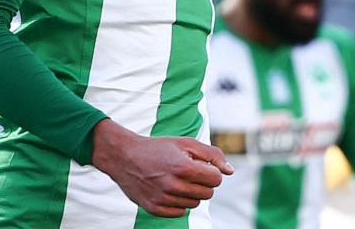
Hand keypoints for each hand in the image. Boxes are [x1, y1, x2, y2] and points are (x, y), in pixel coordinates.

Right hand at [90, 119, 232, 217]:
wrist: (124, 157)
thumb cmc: (157, 148)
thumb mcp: (185, 143)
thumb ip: (212, 155)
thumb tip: (230, 172)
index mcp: (183, 167)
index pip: (216, 180)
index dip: (211, 172)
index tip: (201, 166)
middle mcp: (173, 185)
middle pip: (207, 194)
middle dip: (202, 183)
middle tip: (188, 173)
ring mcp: (163, 199)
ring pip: (194, 204)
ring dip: (190, 193)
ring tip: (176, 180)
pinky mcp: (155, 208)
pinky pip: (180, 212)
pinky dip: (178, 202)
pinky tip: (168, 189)